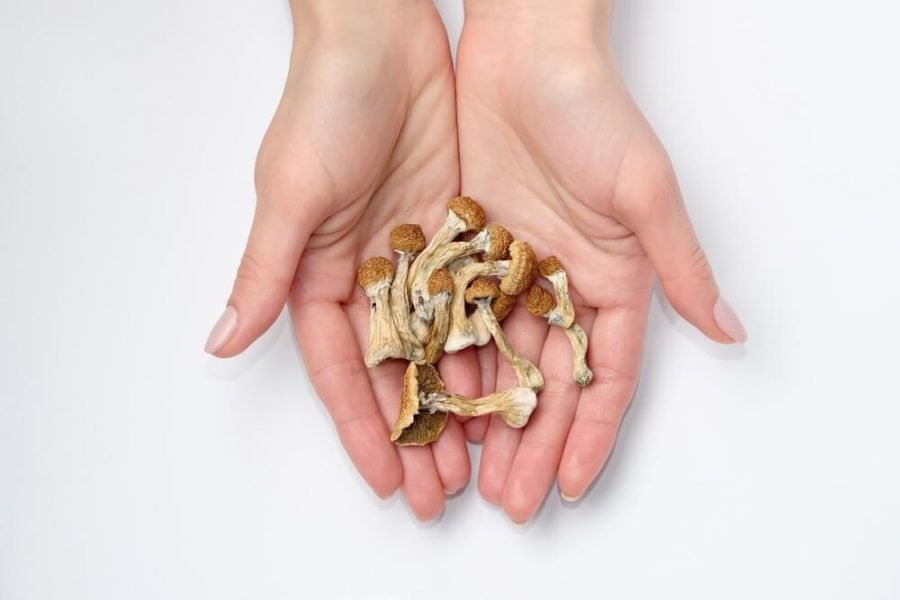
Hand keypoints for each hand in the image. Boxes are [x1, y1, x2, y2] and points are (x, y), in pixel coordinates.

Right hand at [205, 0, 472, 520]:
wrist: (382, 34)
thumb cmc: (324, 103)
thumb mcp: (292, 191)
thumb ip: (267, 270)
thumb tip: (219, 340)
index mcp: (321, 273)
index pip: (341, 369)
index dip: (363, 426)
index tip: (388, 478)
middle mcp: (369, 274)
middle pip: (396, 370)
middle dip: (416, 431)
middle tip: (441, 491)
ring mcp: (418, 256)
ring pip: (442, 344)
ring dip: (459, 399)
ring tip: (483, 457)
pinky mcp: (460, 230)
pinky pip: (477, 298)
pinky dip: (490, 341)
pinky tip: (510, 382)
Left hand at [456, 0, 746, 521]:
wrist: (523, 51)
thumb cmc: (593, 111)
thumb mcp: (643, 191)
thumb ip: (677, 265)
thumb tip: (727, 329)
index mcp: (611, 279)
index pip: (605, 375)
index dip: (591, 432)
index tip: (573, 484)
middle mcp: (561, 285)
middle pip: (547, 382)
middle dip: (531, 444)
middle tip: (511, 501)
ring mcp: (510, 272)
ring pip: (496, 362)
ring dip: (484, 419)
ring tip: (466, 473)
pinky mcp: (465, 253)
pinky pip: (454, 321)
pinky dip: (446, 364)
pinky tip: (432, 407)